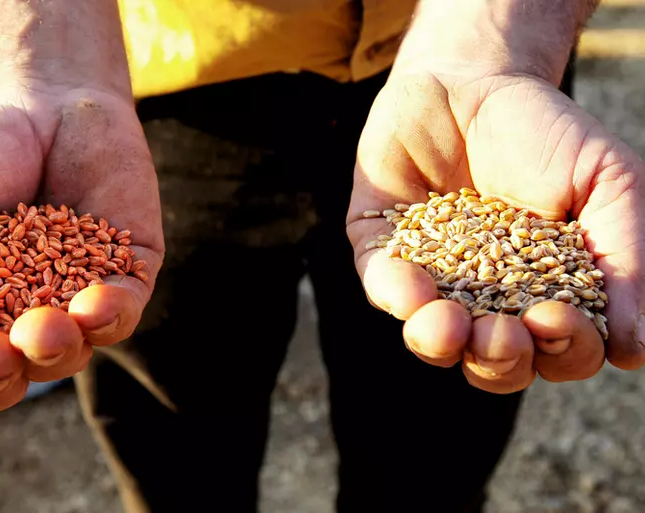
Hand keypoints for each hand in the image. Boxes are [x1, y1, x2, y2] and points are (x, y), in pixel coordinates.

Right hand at [0, 88, 163, 411]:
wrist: (43, 105)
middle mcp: (14, 323)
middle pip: (2, 381)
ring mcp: (73, 305)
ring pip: (64, 357)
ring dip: (50, 351)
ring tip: (40, 329)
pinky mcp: (125, 279)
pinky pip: (122, 313)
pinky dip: (108, 316)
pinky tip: (93, 307)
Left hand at [347, 69, 644, 393]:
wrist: (470, 82)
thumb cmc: (547, 134)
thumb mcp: (608, 182)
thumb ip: (626, 257)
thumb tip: (635, 348)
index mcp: (547, 295)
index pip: (560, 351)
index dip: (563, 349)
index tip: (557, 317)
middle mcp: (488, 301)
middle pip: (495, 363)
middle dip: (502, 360)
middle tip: (506, 334)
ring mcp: (433, 281)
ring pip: (435, 342)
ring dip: (443, 345)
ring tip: (451, 327)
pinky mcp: (382, 255)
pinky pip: (382, 290)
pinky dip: (395, 295)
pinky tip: (411, 290)